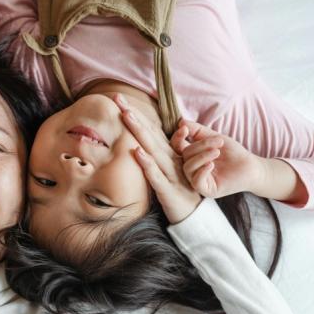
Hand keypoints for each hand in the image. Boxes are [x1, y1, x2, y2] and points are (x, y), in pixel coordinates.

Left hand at [113, 94, 201, 223]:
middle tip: (117, 97)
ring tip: (126, 116)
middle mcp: (169, 159)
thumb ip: (160, 154)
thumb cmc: (181, 190)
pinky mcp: (167, 189)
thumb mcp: (170, 170)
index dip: (135, 113)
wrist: (196, 216)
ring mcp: (169, 172)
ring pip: (152, 149)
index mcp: (168, 154)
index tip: (118, 98)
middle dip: (133, 115)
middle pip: (148, 133)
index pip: (149, 129)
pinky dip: (147, 163)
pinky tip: (137, 152)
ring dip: (139, 132)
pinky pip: (155, 175)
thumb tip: (142, 141)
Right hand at [169, 120, 260, 198]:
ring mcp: (197, 180)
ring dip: (201, 157)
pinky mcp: (206, 190)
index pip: (176, 147)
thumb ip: (198, 130)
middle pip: (185, 155)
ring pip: (188, 167)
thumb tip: (181, 122)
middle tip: (219, 141)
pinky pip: (196, 181)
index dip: (177, 138)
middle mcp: (192, 168)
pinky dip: (202, 171)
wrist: (250, 167)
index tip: (185, 129)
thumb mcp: (214, 137)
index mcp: (191, 156)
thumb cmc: (233, 153)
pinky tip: (212, 165)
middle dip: (200, 146)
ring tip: (217, 151)